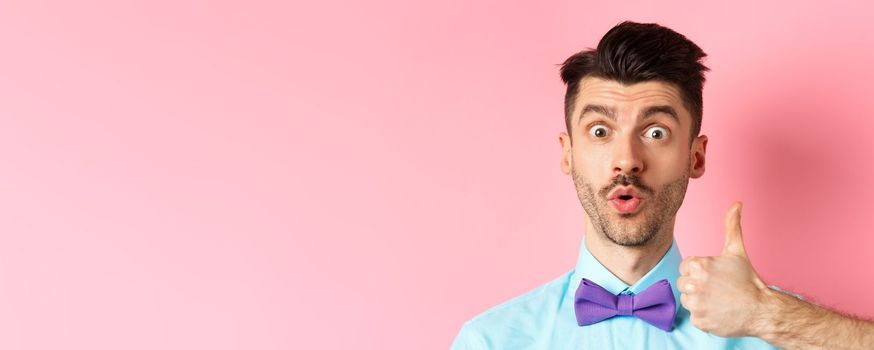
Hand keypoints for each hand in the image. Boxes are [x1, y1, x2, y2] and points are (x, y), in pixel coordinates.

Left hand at [677, 202, 769, 336]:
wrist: (761, 309)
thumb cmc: (747, 280)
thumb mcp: (737, 251)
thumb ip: (732, 226)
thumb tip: (736, 204)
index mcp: (698, 265)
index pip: (685, 268)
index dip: (699, 271)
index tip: (714, 276)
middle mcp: (694, 284)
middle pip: (683, 284)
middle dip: (697, 286)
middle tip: (717, 289)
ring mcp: (696, 304)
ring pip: (687, 300)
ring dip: (699, 301)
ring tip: (718, 300)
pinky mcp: (699, 321)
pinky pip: (694, 317)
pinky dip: (704, 316)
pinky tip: (719, 312)